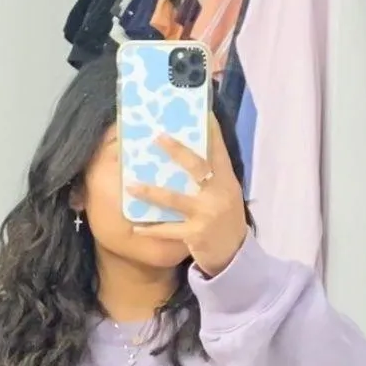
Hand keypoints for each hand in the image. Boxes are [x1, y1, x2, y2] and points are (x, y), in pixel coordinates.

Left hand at [127, 117, 248, 277]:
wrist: (235, 254)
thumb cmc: (225, 219)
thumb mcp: (225, 193)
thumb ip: (212, 174)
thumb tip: (191, 150)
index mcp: (226, 180)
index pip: (218, 150)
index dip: (210, 129)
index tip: (200, 111)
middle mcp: (218, 193)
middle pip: (197, 166)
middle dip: (177, 151)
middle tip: (156, 137)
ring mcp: (207, 214)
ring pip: (176, 199)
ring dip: (151, 192)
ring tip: (130, 186)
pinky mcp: (197, 234)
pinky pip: (169, 230)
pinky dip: (152, 229)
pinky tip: (136, 227)